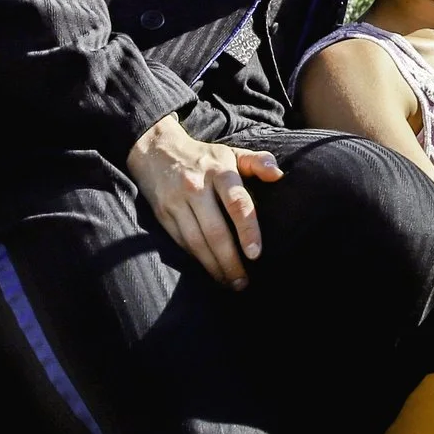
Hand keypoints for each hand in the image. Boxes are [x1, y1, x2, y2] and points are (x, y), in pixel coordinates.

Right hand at [126, 113, 282, 288]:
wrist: (155, 150)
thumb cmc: (204, 157)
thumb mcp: (231, 153)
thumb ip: (257, 162)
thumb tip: (278, 175)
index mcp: (219, 172)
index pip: (237, 203)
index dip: (247, 230)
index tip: (255, 254)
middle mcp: (196, 187)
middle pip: (215, 231)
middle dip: (231, 261)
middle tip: (244, 282)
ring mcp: (177, 202)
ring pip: (196, 242)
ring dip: (213, 267)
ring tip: (229, 282)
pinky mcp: (162, 214)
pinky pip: (181, 242)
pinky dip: (196, 259)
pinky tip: (210, 270)